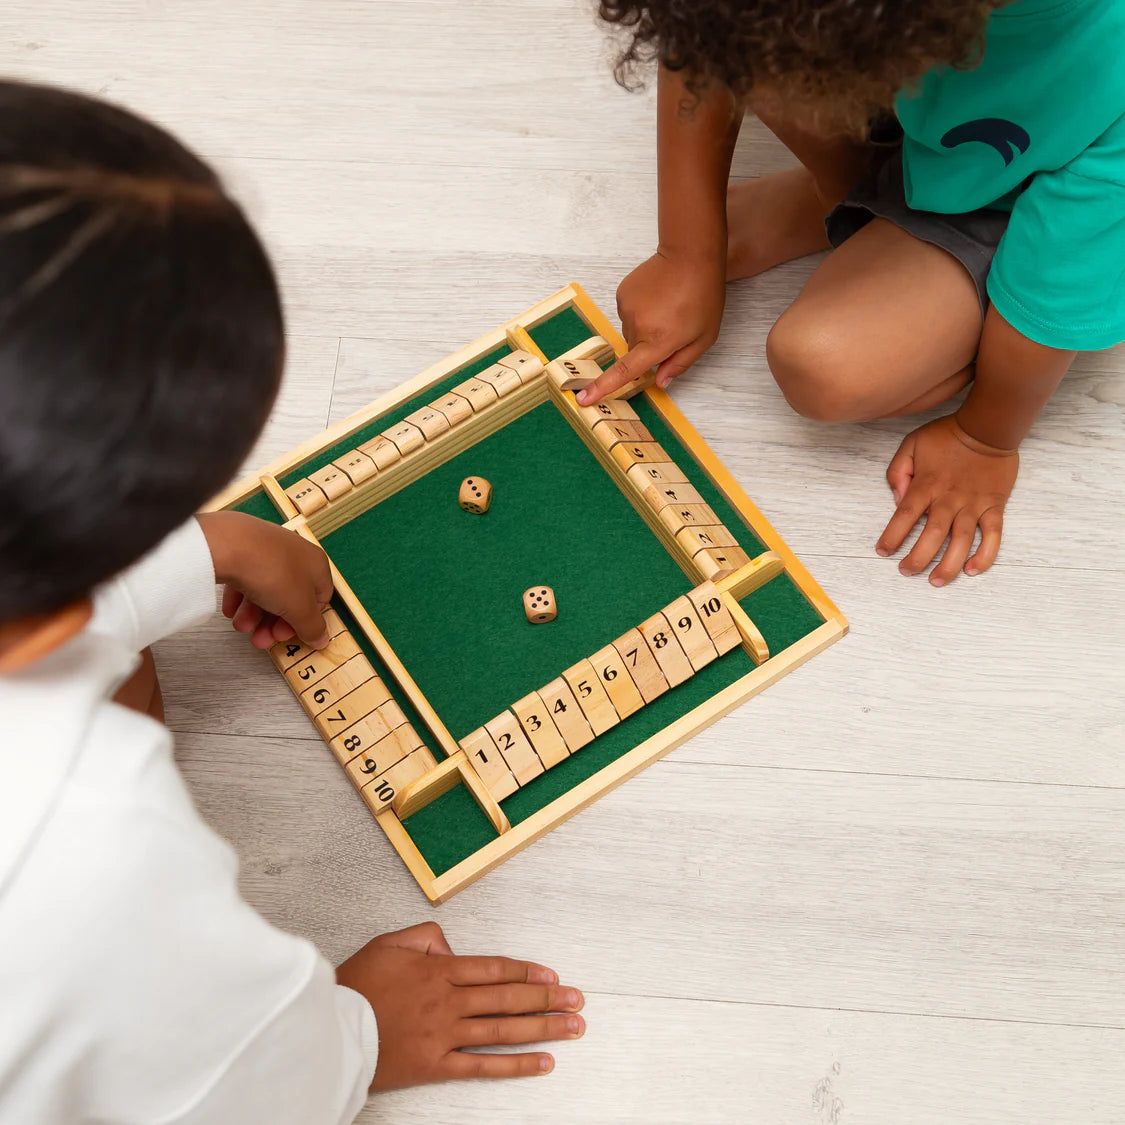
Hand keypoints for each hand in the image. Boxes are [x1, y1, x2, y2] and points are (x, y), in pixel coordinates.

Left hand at [196, 511, 333, 648]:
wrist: (228, 546)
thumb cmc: (271, 570)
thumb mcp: (299, 609)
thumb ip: (312, 627)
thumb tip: (321, 639)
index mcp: (316, 565)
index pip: (318, 598)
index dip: (304, 622)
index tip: (288, 636)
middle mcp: (295, 554)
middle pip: (289, 597)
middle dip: (274, 623)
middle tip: (263, 638)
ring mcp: (268, 550)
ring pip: (266, 589)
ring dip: (254, 614)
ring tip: (241, 626)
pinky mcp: (243, 549)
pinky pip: (246, 577)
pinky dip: (240, 598)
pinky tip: (231, 609)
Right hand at [336, 922, 584, 1090]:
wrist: (328, 1028)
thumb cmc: (356, 985)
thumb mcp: (389, 943)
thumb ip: (425, 936)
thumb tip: (451, 945)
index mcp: (439, 969)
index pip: (494, 968)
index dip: (527, 971)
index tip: (552, 975)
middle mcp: (449, 1000)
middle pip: (508, 997)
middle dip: (547, 997)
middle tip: (577, 999)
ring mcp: (445, 1033)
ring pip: (504, 1029)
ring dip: (543, 1026)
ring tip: (572, 1026)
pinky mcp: (435, 1065)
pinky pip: (482, 1065)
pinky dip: (515, 1065)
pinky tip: (542, 1063)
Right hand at [576, 249, 724, 404]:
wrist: (690, 255)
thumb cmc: (703, 296)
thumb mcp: (704, 337)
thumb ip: (680, 363)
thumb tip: (659, 382)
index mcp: (658, 341)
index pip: (625, 371)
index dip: (603, 387)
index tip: (585, 398)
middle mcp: (638, 327)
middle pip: (633, 350)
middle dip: (648, 346)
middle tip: (672, 326)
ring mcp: (627, 308)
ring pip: (630, 331)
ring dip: (645, 327)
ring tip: (666, 308)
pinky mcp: (622, 294)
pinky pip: (627, 312)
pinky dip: (639, 310)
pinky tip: (656, 298)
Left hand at [876, 415, 1018, 585]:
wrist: (988, 426)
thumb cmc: (948, 435)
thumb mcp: (912, 444)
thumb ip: (899, 471)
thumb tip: (898, 498)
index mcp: (926, 485)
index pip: (903, 517)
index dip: (891, 537)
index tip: (883, 551)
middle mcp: (949, 499)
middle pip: (931, 536)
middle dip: (917, 559)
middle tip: (906, 572)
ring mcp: (973, 505)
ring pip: (961, 542)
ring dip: (949, 565)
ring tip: (936, 582)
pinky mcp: (995, 506)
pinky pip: (993, 536)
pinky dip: (985, 555)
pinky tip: (973, 570)